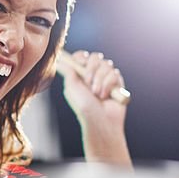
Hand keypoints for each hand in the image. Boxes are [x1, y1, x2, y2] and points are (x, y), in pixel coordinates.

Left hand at [57, 50, 131, 165]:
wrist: (100, 120)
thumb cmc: (84, 107)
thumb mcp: (71, 88)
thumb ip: (68, 72)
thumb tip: (60, 61)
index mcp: (81, 75)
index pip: (82, 56)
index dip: (81, 57)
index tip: (79, 63)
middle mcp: (94, 75)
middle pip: (95, 57)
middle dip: (91, 68)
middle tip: (87, 82)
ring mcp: (107, 78)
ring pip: (106, 64)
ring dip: (99, 79)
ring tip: (96, 94)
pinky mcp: (118, 82)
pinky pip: (115, 73)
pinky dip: (108, 84)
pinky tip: (105, 95)